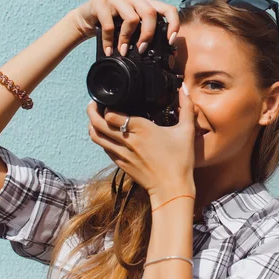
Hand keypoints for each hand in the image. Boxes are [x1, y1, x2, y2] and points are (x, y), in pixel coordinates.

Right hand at [69, 0, 178, 55]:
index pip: (167, 9)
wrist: (85, 21)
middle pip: (150, 13)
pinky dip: (109, 41)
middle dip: (148, 35)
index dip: (173, 25)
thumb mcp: (132, 31)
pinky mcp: (100, 2)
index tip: (170, 41)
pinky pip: (109, 25)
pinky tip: (109, 50)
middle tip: (141, 50)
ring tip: (123, 51)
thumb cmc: (112, 27)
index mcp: (145, 2)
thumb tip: (168, 55)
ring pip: (131, 18)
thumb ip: (146, 36)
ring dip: (127, 39)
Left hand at [87, 84, 195, 203]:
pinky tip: (106, 135)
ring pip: (96, 137)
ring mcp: (121, 153)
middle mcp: (127, 140)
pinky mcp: (120, 164)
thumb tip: (184, 89)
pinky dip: (101, 139)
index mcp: (142, 129)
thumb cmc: (180, 161)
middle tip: (93, 104)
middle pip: (98, 124)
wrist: (172, 189)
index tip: (109, 100)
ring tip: (94, 117)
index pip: (111, 115)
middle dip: (92, 111)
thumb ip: (187, 107)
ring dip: (92, 125)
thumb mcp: (187, 131)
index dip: (106, 106)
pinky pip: (104, 148)